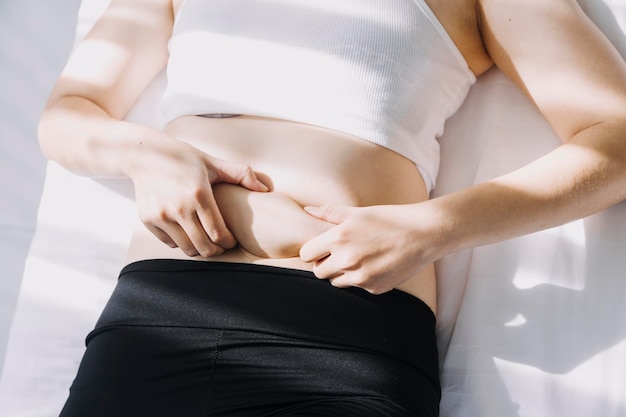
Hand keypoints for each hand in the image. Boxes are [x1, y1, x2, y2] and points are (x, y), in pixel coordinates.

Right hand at [129, 137, 267, 256]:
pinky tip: (188, 232)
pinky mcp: (148, 220)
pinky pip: (170, 243)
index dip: (229, 242)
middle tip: (221, 245)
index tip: (232, 240)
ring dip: (200, 249)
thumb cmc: (184, 158)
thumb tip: (266, 189)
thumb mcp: (213, 162)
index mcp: (199, 194)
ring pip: (187, 249)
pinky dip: (181, 242)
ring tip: (207, 241)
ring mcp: (161, 216)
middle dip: (217, 250)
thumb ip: (242, 174)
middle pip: (204, 247)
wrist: (145, 155)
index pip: (218, 233)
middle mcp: (178, 208)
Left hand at [299, 203, 439, 293]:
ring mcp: (360, 277)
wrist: (423, 234)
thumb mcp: (358, 212)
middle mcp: (346, 260)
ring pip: (336, 282)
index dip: (312, 251)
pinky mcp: (374, 288)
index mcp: (338, 238)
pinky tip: (376, 264)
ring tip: (360, 257)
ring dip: (342, 273)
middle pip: (318, 272)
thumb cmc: (390, 219)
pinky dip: (362, 278)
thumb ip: (330, 213)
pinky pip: (357, 287)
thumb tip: (308, 210)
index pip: (306, 255)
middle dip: (324, 264)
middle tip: (340, 253)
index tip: (322, 248)